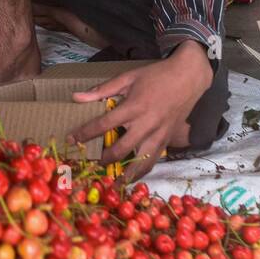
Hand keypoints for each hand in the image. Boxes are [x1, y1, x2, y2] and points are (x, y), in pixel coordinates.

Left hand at [66, 41, 212, 180]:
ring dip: (126, 174)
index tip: (71, 140)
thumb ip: (102, 89)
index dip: (84, 133)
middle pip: (121, 149)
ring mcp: (159, 135)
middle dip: (104, 159)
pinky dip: (142, 171)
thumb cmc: (156, 75)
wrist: (188, 77)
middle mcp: (146, 124)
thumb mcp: (128, 77)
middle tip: (92, 164)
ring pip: (141, 162)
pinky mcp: (168, 140)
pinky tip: (134, 176)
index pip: (103, 125)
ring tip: (114, 183)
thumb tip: (77, 97)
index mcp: (134, 107)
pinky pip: (154, 160)